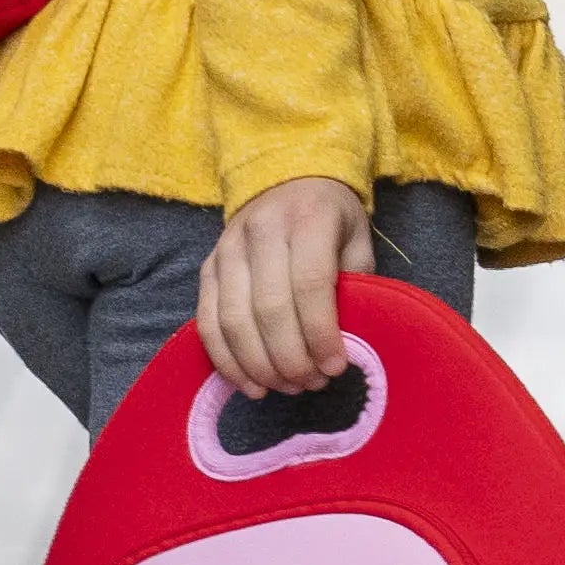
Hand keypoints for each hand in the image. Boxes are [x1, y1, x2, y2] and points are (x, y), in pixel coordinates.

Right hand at [200, 177, 373, 395]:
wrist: (287, 177)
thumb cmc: (331, 219)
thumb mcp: (357, 241)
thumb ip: (354, 288)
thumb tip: (347, 346)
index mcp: (308, 218)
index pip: (309, 284)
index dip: (321, 333)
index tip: (336, 367)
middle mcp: (262, 230)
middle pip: (269, 308)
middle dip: (292, 358)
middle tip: (311, 383)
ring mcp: (228, 248)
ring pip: (234, 320)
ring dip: (260, 366)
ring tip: (286, 387)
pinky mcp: (207, 267)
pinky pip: (208, 322)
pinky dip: (227, 361)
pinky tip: (251, 384)